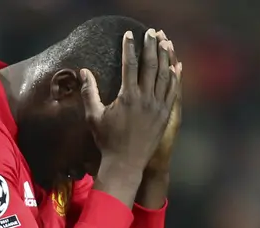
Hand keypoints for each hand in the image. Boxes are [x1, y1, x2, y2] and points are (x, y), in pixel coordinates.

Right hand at [81, 29, 180, 172]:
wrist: (126, 163)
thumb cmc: (107, 141)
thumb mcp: (94, 116)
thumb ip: (89, 92)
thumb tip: (83, 71)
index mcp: (128, 97)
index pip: (130, 65)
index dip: (129, 48)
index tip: (129, 35)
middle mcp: (145, 99)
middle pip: (151, 66)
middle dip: (151, 46)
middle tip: (150, 32)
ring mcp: (158, 106)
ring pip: (165, 75)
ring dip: (165, 57)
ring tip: (165, 42)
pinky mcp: (165, 114)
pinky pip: (173, 90)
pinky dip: (175, 76)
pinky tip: (175, 66)